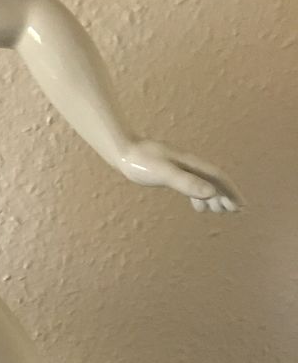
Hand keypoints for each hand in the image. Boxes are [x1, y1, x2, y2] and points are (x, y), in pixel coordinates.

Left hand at [119, 139, 240, 213]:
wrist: (123, 151)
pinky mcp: (170, 172)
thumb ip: (187, 182)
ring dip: (214, 196)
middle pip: (214, 180)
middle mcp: (189, 164)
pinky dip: (199, 195)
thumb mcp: (164, 173)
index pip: (218, 178)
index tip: (240, 205)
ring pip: (204, 183)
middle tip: (235, 211)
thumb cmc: (141, 162)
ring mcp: (180, 167)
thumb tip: (211, 193)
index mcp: (191, 164)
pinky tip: (199, 206)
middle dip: (226, 195)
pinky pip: (192, 184)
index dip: (230, 191)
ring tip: (219, 211)